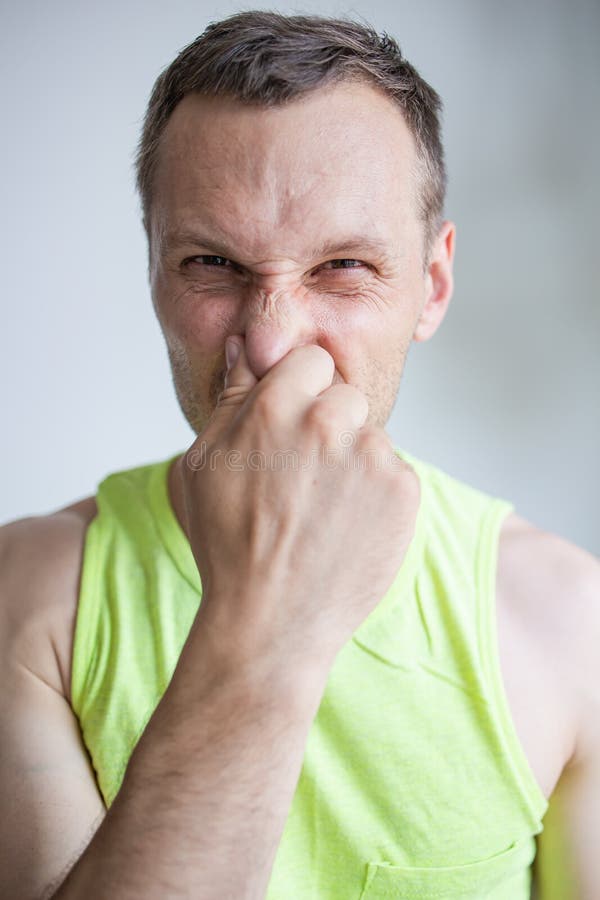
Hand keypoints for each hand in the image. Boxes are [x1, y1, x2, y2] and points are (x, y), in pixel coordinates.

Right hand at [179, 336, 419, 680]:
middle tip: (305, 476)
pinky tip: (347, 526)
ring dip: (354, 460)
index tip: (291, 425)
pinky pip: (394, 471)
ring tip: (324, 509)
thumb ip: (232, 397)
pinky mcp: (404, 490)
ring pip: (371, 435)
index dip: (301, 391)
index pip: (310, 360)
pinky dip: (377, 493)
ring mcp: (372, 456)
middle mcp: (328, 423)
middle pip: (345, 395)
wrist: (271, 621)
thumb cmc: (227, 545)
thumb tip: (244, 344)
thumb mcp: (203, 465)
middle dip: (329, 423)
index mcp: (274, 408)